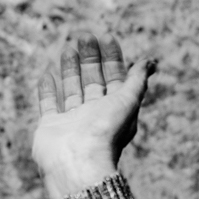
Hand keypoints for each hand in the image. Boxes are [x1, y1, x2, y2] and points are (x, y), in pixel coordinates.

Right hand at [32, 33, 153, 198]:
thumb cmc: (104, 133)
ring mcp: (71, 122)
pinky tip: (46, 74)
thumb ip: (138, 80)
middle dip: (90, 59)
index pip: (115, 79)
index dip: (112, 58)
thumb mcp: (127, 101)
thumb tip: (151, 62)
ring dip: (70, 69)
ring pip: (72, 90)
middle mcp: (94, 116)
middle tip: (85, 36)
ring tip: (68, 48)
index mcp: (115, 111)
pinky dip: (47, 90)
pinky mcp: (50, 128)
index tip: (106, 36)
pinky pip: (48, 105)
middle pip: (93, 81)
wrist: (76, 162)